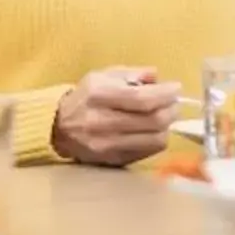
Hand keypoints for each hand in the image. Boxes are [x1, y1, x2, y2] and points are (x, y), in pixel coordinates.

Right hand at [52, 66, 180, 166]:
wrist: (57, 128)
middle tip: (174, 104)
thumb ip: (132, 73)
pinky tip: (152, 130)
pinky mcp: (113, 160)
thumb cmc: (85, 98)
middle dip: (171, 110)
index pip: (142, 99)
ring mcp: (108, 145)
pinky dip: (156, 140)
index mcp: (99, 95)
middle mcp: (102, 122)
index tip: (176, 88)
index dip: (165, 94)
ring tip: (165, 117)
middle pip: (153, 120)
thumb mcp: (102, 76)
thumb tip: (157, 77)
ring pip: (155, 139)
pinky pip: (147, 152)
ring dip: (166, 127)